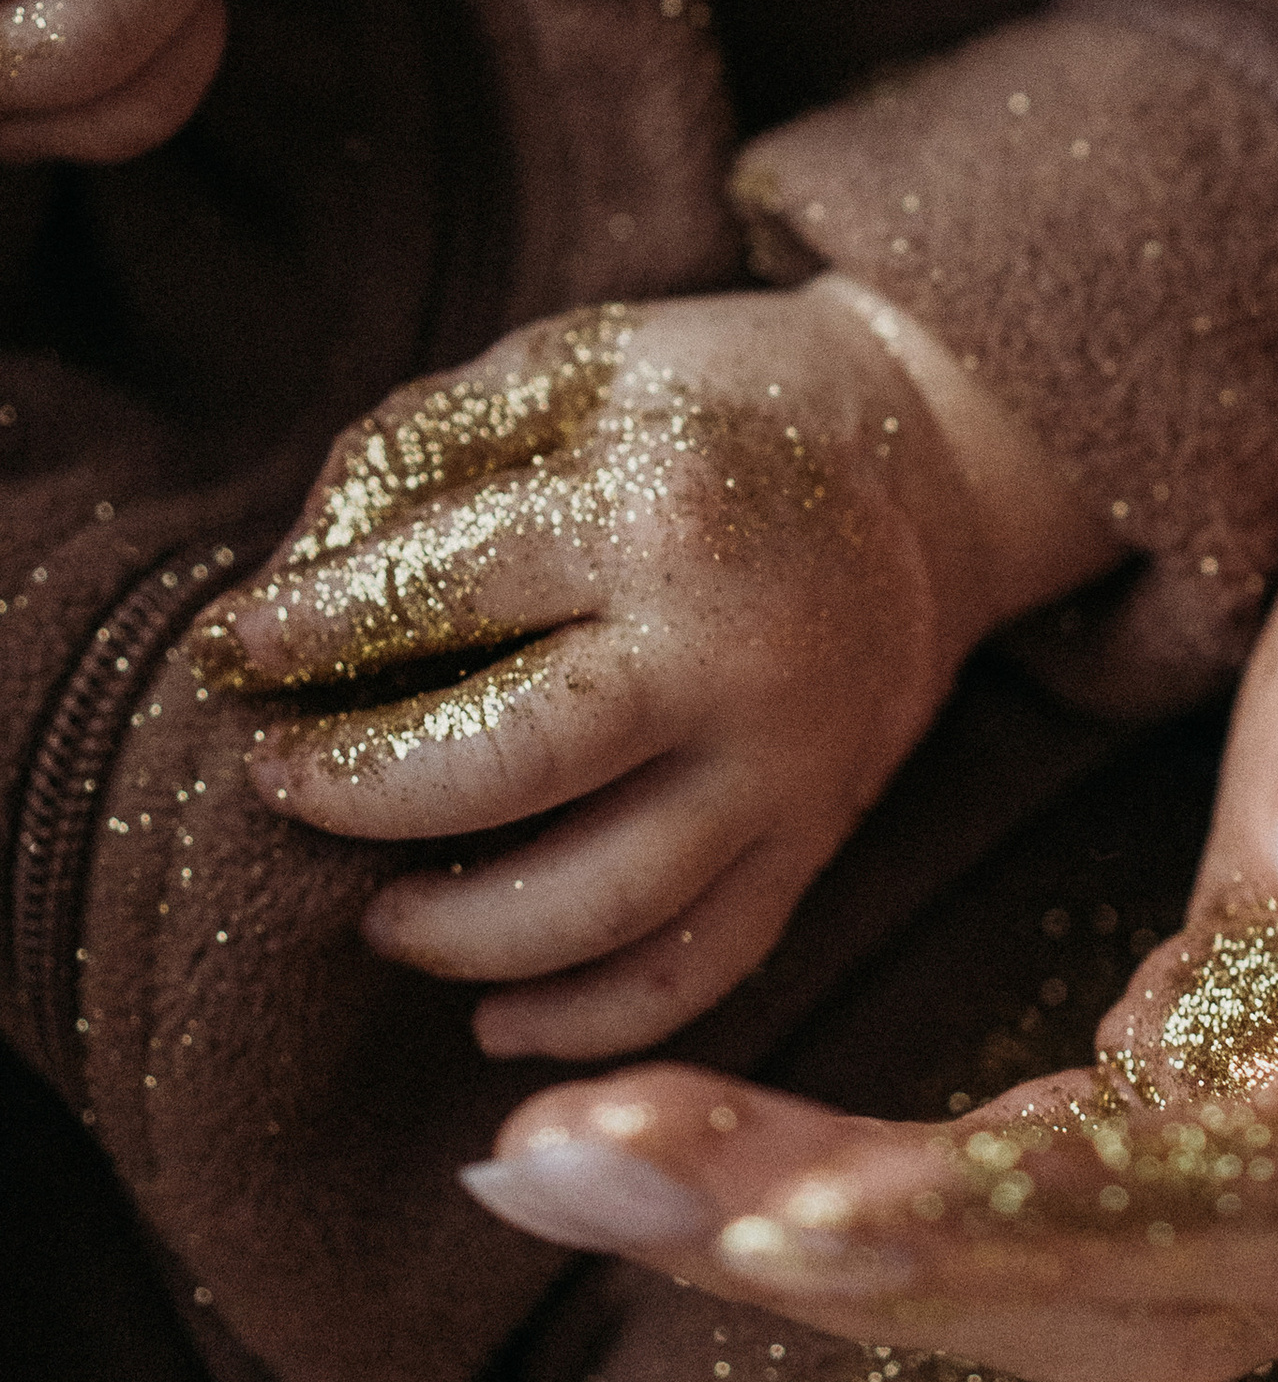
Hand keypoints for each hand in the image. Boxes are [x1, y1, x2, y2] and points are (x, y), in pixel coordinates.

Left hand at [194, 278, 1115, 1058]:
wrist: (936, 453)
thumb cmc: (718, 397)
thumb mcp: (572, 364)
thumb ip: (424, 453)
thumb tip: (289, 592)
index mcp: (657, 509)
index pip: (443, 595)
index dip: (313, 631)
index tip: (236, 654)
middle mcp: (730, 649)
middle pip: (513, 767)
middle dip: (364, 794)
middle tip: (282, 787)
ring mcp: (786, 759)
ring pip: (605, 905)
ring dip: (461, 934)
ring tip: (381, 915)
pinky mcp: (820, 831)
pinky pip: (702, 966)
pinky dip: (589, 1018)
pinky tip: (493, 1013)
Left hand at [453, 16, 1277, 1381]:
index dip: (1042, 1218)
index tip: (790, 1213)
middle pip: (1186, 1282)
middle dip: (874, 1260)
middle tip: (571, 1179)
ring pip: (1141, 1273)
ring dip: (866, 1250)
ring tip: (591, 1177)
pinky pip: (1138, 1183)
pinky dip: (941, 1196)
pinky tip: (753, 1163)